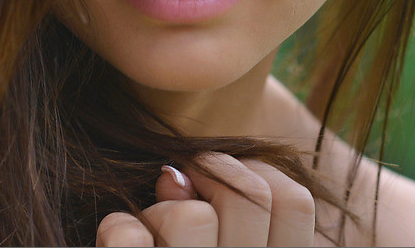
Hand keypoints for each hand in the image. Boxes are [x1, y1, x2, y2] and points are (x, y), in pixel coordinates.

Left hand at [96, 154, 316, 246]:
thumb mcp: (232, 242)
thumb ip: (229, 210)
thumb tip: (176, 174)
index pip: (296, 202)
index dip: (257, 173)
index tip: (223, 181)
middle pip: (249, 198)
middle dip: (208, 178)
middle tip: (179, 193)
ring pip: (192, 221)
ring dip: (160, 211)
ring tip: (150, 229)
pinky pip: (131, 244)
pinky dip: (118, 229)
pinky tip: (118, 235)